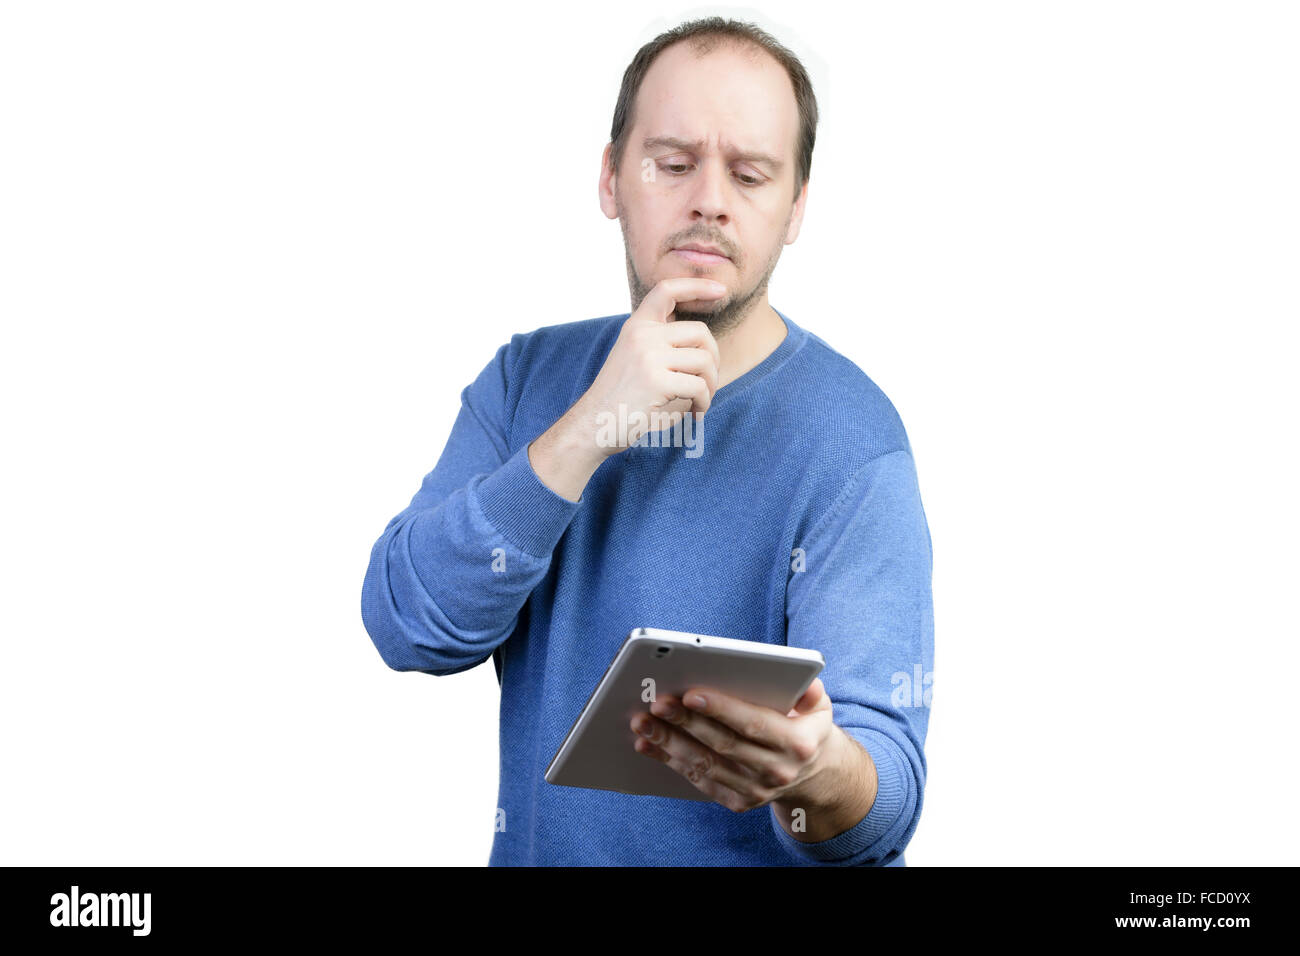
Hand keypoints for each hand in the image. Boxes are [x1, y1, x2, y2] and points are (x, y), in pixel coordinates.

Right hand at [569, 277, 725, 457]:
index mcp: (636, 326)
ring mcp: (648, 356)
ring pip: (704, 361)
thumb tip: (707, 343)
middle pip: (701, 332)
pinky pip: (699, 387)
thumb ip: (663, 344)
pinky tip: (695, 413)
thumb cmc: (622, 398)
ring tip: (700, 401)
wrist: (593, 425)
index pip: (667, 290)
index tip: (719, 289)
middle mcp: (642, 335)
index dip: (696, 285)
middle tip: (707, 383)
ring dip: (711, 385)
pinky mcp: (656, 381)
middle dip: (714, 359)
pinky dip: (704, 403)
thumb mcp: (637, 359)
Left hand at [629, 678, 875, 835]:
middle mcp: (776, 771)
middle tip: (657, 702)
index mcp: (797, 743)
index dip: (721, 709)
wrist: (813, 776)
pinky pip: (699, 780)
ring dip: (669, 743)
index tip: (690, 693)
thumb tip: (804, 682)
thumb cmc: (806, 727)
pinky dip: (669, 762)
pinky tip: (648, 744)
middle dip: (686, 722)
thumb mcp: (819, 707)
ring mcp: (756, 791)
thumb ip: (810, 691)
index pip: (754, 723)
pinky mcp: (737, 802)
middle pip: (723, 744)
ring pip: (705, 764)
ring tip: (642, 722)